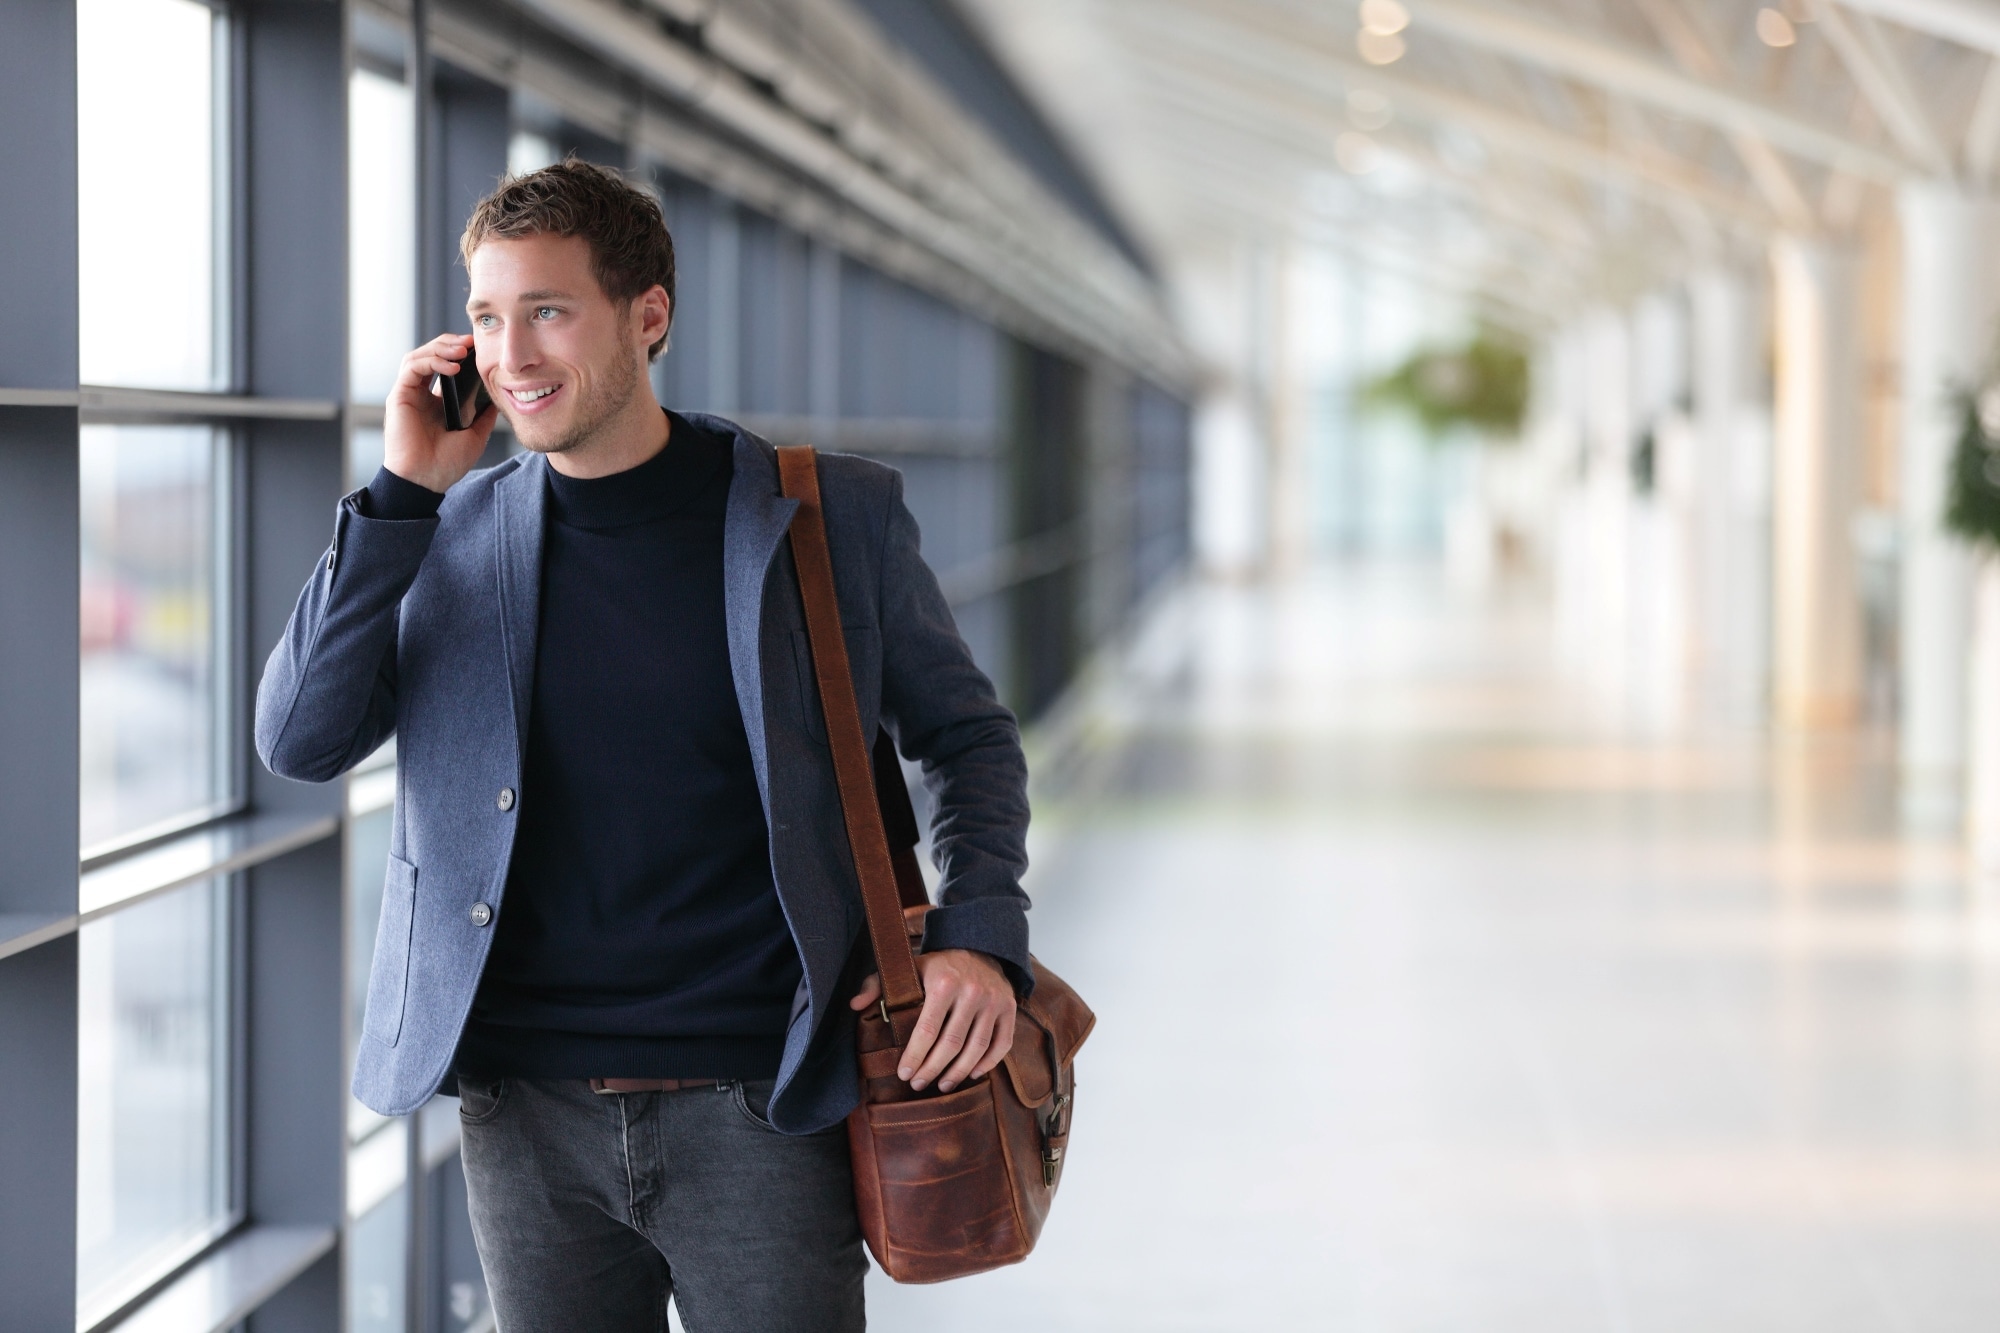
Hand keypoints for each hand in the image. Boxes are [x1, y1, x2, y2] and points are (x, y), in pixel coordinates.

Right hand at [383, 333, 498, 493]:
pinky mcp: (399, 396)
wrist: (426, 480)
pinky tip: (452, 367)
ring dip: (441, 348)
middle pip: (431, 355)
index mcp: (437, 402)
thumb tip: (499, 399)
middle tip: (471, 341)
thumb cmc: (446, 463)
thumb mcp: (475, 435)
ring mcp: (408, 394)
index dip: (459, 353)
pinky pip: (412, 367)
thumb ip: (484, 416)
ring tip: (463, 350)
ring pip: (419, 356)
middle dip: (451, 344)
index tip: (479, 348)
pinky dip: (432, 361)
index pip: (445, 366)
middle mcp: (421, 394)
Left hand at [850, 949, 1016, 1092]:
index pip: (927, 1029)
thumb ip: (878, 984)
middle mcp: (972, 991)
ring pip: (977, 1049)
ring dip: (958, 1073)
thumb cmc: (939, 965)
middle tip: (918, 1084)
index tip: (904, 1074)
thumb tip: (855, 1006)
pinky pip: (1001, 1044)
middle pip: (951, 1044)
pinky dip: (987, 1064)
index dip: (915, 1056)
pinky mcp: (1009, 1009)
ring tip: (942, 1085)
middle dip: (932, 1069)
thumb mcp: (908, 967)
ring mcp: (994, 1001)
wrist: (981, 947)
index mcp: (944, 982)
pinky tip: (972, 1074)